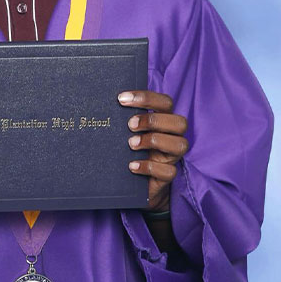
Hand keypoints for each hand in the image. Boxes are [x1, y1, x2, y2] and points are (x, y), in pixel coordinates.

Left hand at [118, 90, 188, 211]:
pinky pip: (169, 172)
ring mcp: (172, 157)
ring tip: (131, 144)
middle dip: (153, 120)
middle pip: (180, 122)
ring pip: (180, 145)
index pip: (165, 102)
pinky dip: (149, 167)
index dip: (146, 98)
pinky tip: (132, 166)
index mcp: (163, 121)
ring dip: (154, 141)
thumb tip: (100, 104)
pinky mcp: (167, 176)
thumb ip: (121, 119)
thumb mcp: (125, 133)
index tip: (121, 98)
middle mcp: (172, 137)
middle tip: (129, 125)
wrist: (132, 183)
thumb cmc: (127, 150)